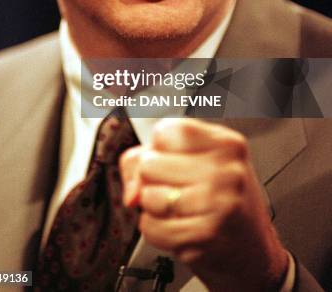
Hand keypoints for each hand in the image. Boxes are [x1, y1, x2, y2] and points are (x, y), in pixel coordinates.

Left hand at [120, 118, 287, 291]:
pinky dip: (157, 231)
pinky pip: (151, 227)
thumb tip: (132, 189)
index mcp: (226, 144)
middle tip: (178, 188)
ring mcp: (218, 202)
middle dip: (154, 179)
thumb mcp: (199, 164)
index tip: (173, 158)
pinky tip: (180, 228)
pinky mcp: (205, 234)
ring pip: (147, 196)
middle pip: (149, 163)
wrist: (251, 254)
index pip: (165, 131)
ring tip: (180, 209)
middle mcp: (226, 170)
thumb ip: (152, 158)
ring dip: (154, 207)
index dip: (159, 147)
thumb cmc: (223, 202)